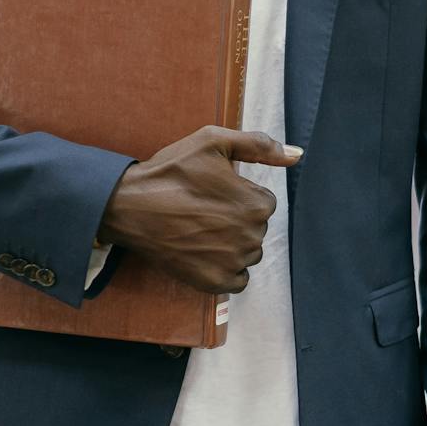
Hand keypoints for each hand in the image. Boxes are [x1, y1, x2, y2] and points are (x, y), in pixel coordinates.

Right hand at [97, 126, 298, 293]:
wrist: (130, 207)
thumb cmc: (171, 172)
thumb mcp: (214, 142)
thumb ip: (259, 146)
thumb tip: (296, 155)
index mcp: (257, 205)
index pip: (263, 203)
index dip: (238, 195)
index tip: (213, 192)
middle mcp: (251, 237)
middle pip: (256, 229)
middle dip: (236, 220)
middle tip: (203, 210)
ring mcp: (233, 263)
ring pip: (248, 254)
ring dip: (232, 245)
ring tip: (200, 230)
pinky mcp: (215, 283)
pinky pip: (237, 280)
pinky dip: (225, 269)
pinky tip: (204, 252)